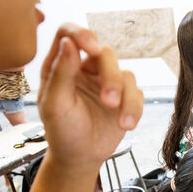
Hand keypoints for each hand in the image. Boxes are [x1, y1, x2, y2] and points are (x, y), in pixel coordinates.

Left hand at [37, 23, 143, 171]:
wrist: (80, 158)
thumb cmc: (61, 131)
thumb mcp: (55, 104)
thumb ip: (61, 72)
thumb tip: (69, 42)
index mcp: (61, 65)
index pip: (69, 33)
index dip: (82, 33)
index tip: (92, 48)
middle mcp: (85, 68)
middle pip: (105, 53)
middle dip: (111, 77)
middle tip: (107, 101)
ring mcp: (106, 82)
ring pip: (125, 73)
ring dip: (125, 98)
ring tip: (121, 122)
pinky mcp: (124, 97)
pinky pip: (137, 93)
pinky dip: (134, 109)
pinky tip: (126, 125)